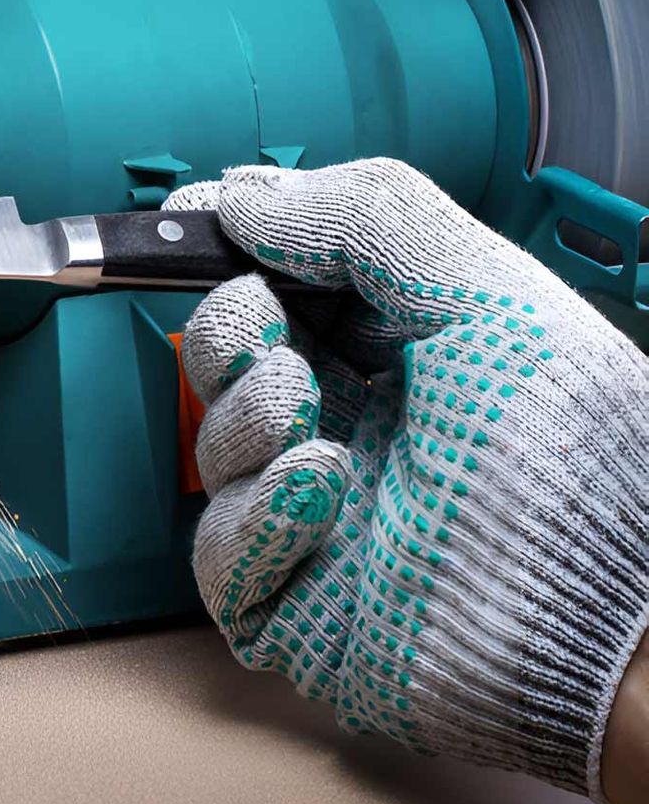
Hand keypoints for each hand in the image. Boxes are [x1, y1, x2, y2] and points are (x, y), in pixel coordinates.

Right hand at [166, 159, 648, 803]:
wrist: (613, 604)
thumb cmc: (580, 453)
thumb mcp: (488, 298)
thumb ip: (370, 219)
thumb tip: (246, 195)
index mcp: (402, 361)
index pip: (287, 293)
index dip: (236, 254)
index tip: (197, 215)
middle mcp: (354, 434)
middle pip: (230, 367)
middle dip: (227, 331)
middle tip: (259, 321)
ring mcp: (317, 525)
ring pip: (215, 453)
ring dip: (246, 416)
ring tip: (303, 413)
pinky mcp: (291, 609)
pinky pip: (217, 555)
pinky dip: (251, 516)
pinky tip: (316, 493)